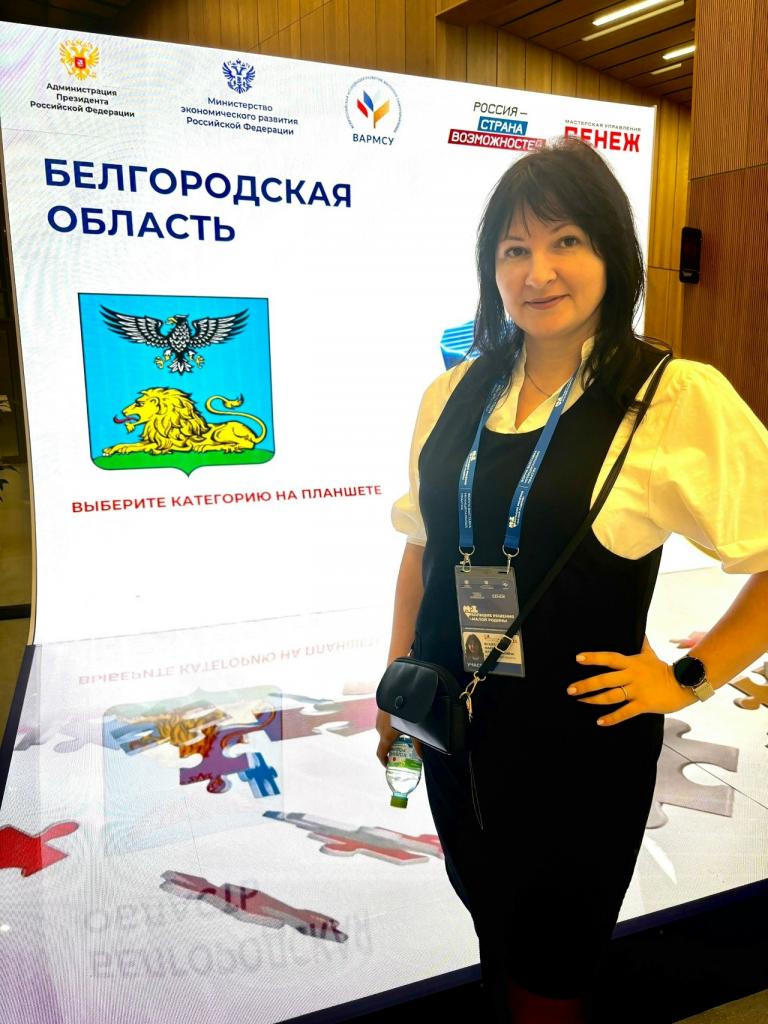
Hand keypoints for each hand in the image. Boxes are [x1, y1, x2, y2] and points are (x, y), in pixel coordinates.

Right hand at [376, 710, 422, 766]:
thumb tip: (421, 757)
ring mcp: (378, 719)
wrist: (399, 693)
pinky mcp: (380, 710)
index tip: (388, 764)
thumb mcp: (414, 732)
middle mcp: (379, 729)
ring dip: (391, 733)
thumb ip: (417, 745)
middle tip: (402, 746)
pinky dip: (390, 724)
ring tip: (402, 731)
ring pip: (384, 730)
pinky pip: (384, 721)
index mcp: (386, 737)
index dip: (383, 761)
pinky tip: (400, 719)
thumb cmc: (406, 715)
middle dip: (392, 745)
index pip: (380, 753)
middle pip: (384, 741)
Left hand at [566, 637, 696, 725]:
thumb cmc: (664, 669)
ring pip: (611, 696)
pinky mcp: (643, 705)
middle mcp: (632, 676)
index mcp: (631, 663)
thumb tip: (641, 631)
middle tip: (570, 689)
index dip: (593, 658)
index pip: (609, 658)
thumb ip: (643, 644)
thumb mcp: (650, 654)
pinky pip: (624, 712)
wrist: (684, 684)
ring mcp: (637, 691)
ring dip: (593, 700)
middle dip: (586, 684)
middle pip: (604, 679)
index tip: (578, 658)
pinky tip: (599, 721)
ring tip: (580, 701)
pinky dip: (611, 718)